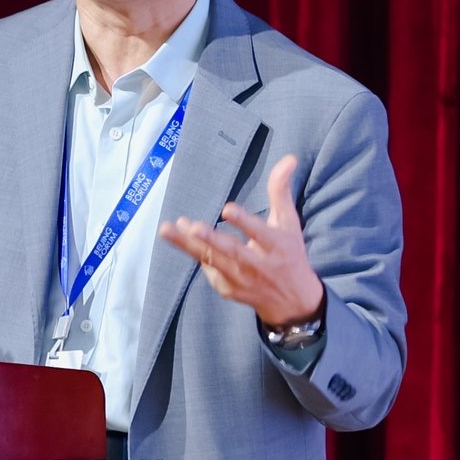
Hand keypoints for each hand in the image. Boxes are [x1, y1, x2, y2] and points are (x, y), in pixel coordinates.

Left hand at [158, 154, 324, 326]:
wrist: (292, 301)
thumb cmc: (288, 254)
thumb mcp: (289, 223)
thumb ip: (281, 191)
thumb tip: (288, 158)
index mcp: (276, 246)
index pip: (260, 233)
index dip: (244, 222)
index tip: (227, 209)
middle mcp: (258, 265)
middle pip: (231, 251)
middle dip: (210, 239)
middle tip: (191, 226)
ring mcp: (240, 280)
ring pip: (211, 260)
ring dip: (187, 245)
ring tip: (166, 229)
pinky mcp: (226, 288)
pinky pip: (207, 268)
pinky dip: (195, 253)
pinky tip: (180, 238)